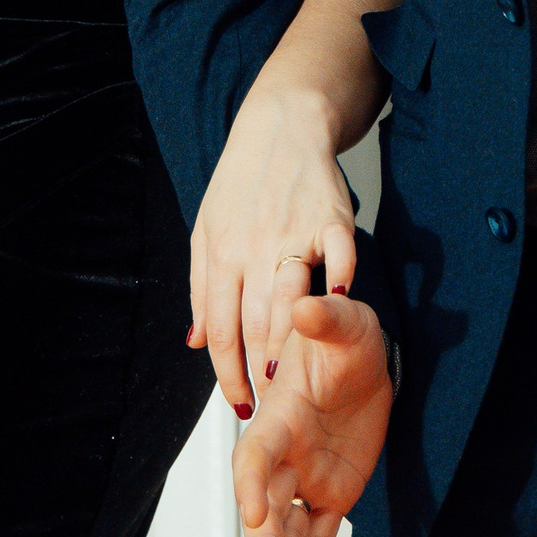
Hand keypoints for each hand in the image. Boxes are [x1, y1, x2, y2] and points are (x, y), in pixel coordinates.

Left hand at [191, 85, 359, 416]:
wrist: (280, 127)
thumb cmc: (241, 183)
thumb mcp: (206, 231)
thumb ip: (201, 287)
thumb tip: (196, 340)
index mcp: (220, 254)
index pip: (220, 328)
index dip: (227, 373)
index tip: (239, 406)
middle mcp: (252, 246)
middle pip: (254, 323)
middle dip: (260, 373)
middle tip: (271, 409)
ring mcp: (292, 231)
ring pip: (290, 297)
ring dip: (291, 342)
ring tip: (295, 380)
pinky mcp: (330, 217)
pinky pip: (338, 252)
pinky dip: (340, 278)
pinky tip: (338, 304)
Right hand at [234, 293, 393, 536]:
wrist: (366, 361)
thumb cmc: (348, 337)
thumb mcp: (346, 322)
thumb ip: (326, 318)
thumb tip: (304, 307)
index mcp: (282, 416)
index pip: (255, 453)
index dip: (250, 482)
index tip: (253, 511)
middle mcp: (285, 453)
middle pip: (264, 505)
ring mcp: (304, 477)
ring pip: (287, 529)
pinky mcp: (329, 494)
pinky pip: (318, 536)